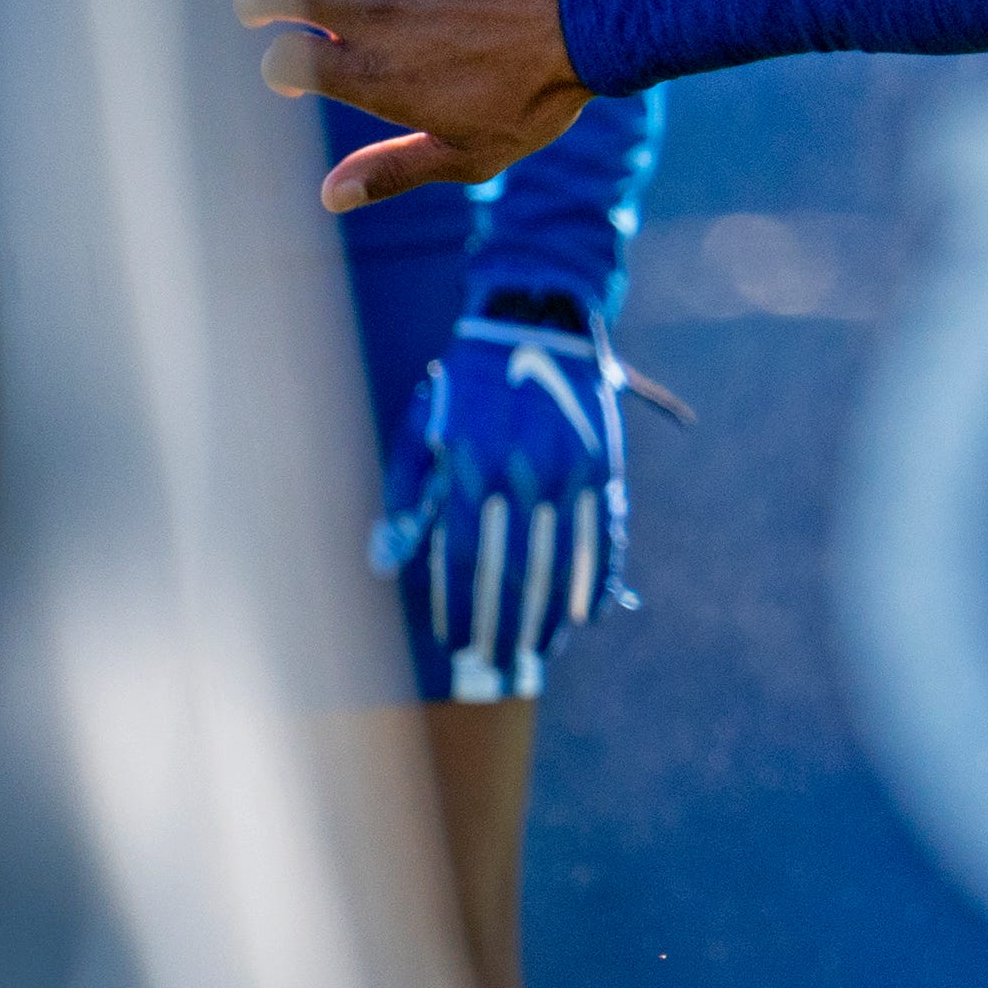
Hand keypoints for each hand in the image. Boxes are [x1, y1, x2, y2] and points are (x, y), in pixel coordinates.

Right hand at [235, 0, 590, 212]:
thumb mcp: (466, 155)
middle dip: (255, 2)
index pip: (286, 61)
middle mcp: (372, 14)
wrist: (585, 27)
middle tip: (261, 9)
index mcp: (374, 74)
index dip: (280, 69)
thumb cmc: (531, 99)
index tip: (298, 74)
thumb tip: (330, 197)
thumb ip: (393, 171)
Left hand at [374, 302, 633, 702]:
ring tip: (537, 651)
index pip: (463, 556)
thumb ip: (406, 499)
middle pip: (513, 570)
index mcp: (469, 465)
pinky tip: (586, 616)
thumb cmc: (465, 387)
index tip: (453, 643)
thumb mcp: (423, 433)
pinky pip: (603, 535)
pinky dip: (598, 580)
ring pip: (560, 561)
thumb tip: (384, 566)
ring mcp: (567, 471)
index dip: (459, 605)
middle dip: (502, 624)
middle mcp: (520, 473)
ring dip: (548, 615)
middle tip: (495, 663)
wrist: (534, 324)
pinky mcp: (603, 466)